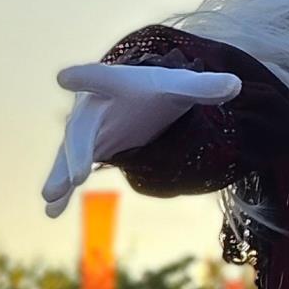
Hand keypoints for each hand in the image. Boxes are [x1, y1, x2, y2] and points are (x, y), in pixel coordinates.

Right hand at [42, 61, 241, 216]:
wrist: (139, 100)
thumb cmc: (159, 90)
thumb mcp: (182, 87)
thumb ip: (205, 87)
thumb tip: (237, 85)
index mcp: (116, 84)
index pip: (101, 79)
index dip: (85, 77)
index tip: (63, 77)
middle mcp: (93, 107)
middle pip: (82, 128)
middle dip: (79, 151)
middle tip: (80, 174)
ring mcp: (85, 132)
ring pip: (70, 154)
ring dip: (61, 174)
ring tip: (51, 196)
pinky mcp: (83, 152)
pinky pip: (68, 171)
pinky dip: (60, 190)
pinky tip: (51, 212)